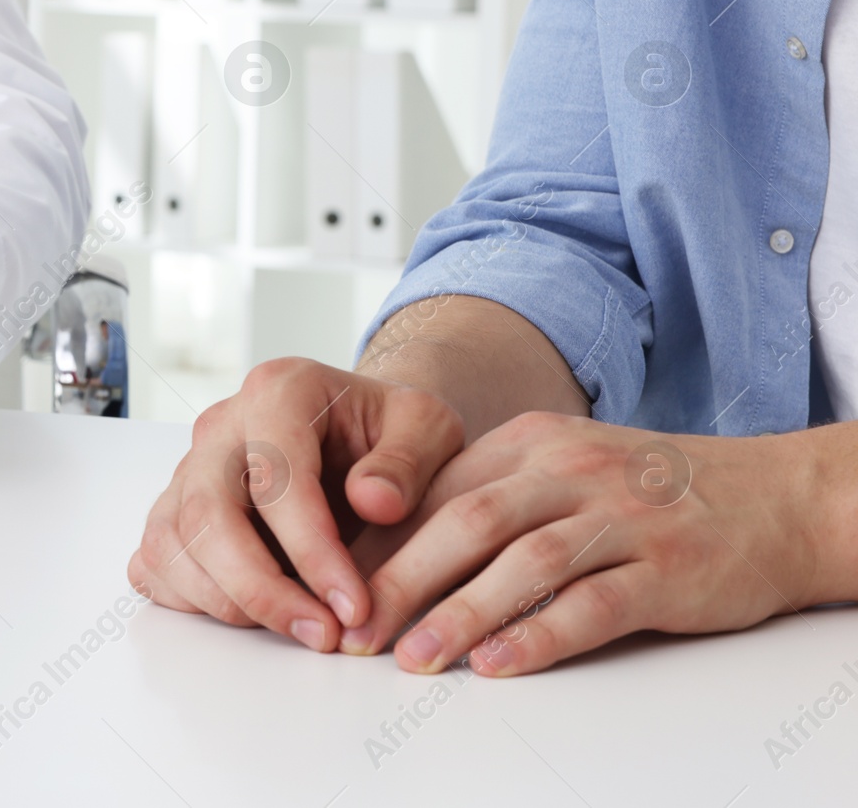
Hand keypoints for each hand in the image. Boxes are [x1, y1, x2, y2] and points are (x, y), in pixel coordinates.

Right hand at [125, 358, 466, 651]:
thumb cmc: (390, 433)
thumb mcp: (429, 428)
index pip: (276, 475)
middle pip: (208, 513)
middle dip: (262, 588)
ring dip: (230, 602)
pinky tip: (253, 616)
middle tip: (322, 634)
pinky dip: (192, 599)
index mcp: (279, 391)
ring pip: (173, 542)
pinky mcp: (174, 510)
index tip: (353, 605)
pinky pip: (156, 561)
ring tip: (299, 628)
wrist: (360, 433)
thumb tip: (373, 501)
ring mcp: (189, 469)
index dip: (312, 549)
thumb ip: (409, 460)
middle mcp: (220, 426)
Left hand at [343, 412, 821, 675]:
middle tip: (355, 632)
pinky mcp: (667, 567)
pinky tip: (499, 664)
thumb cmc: (647, 491)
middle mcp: (571, 469)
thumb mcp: (562, 467)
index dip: (380, 543)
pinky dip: (541, 635)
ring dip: (461, 613)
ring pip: (525, 563)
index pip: (437, 491)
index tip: (333, 588)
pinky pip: (594, 604)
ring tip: (414, 657)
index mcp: (532, 442)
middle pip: (468, 522)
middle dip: (402, 580)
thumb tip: (393, 550)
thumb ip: (489, 496)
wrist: (774, 495)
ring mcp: (621, 516)